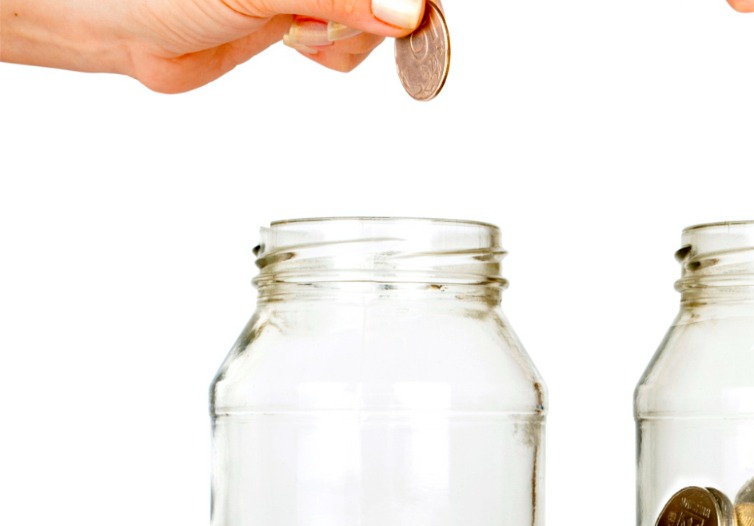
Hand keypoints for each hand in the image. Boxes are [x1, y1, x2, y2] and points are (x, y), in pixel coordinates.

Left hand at [2, 0, 427, 92]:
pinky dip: (337, 51)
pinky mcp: (308, 17)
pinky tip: (298, 42)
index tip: (404, 17)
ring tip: (301, 30)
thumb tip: (405, 11)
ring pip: (381, 17)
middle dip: (374, 14)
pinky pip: (355, 41)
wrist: (113, 21)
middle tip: (320, 22)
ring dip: (351, 33)